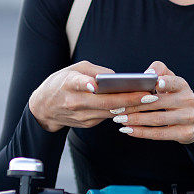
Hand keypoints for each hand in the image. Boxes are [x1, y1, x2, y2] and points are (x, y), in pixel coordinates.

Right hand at [28, 60, 160, 132]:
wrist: (43, 108)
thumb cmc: (60, 83)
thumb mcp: (73, 69)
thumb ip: (94, 71)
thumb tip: (117, 77)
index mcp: (68, 84)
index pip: (78, 84)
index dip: (87, 84)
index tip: (96, 85)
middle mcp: (75, 102)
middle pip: (105, 102)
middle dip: (129, 99)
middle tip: (149, 94)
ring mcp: (81, 116)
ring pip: (110, 112)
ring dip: (131, 107)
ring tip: (149, 100)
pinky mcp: (87, 124)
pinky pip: (108, 117)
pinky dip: (123, 112)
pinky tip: (138, 106)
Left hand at [114, 61, 193, 143]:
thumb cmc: (177, 98)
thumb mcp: (173, 82)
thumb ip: (160, 71)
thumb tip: (148, 73)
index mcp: (183, 86)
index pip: (174, 82)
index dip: (165, 83)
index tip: (154, 83)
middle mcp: (188, 101)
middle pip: (158, 103)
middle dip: (135, 106)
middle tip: (117, 108)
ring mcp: (188, 118)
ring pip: (157, 119)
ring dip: (136, 120)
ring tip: (120, 119)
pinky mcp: (185, 133)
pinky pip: (160, 134)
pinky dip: (142, 132)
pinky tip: (129, 130)